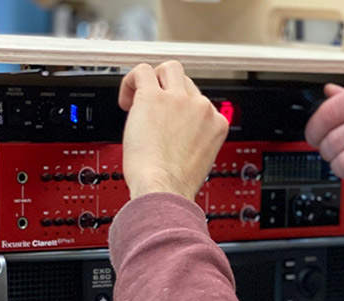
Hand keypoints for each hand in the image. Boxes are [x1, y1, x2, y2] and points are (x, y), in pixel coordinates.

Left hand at [119, 61, 228, 200]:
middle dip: (167, 92)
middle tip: (152, 112)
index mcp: (216, 123)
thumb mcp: (199, 159)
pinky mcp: (153, 97)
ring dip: (153, 81)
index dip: (181, 109)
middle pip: (185, 81)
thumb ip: (193, 138)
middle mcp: (201, 108)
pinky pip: (141, 71)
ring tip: (139, 101)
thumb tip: (176, 130)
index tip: (168, 123)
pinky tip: (127, 103)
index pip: (200, 101)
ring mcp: (178, 100)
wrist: (164, 189)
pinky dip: (130, 81)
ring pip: (168, 69)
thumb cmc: (175, 184)